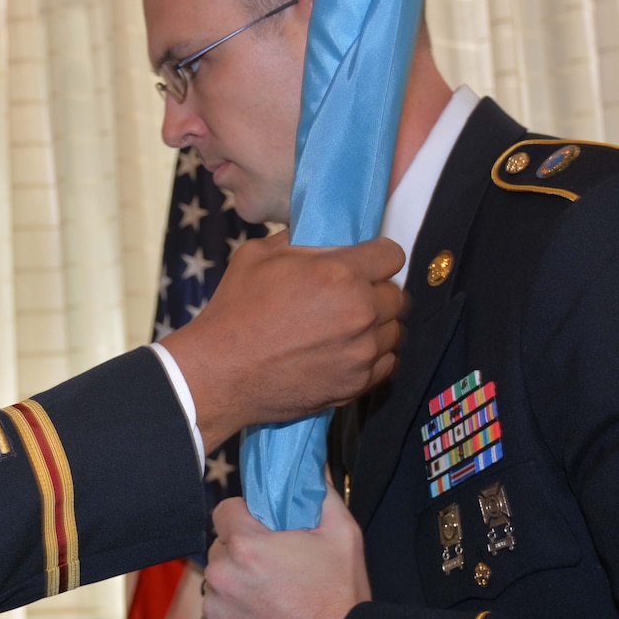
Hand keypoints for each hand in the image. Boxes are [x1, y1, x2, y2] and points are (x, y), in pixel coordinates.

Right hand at [163, 231, 403, 452]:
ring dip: (376, 326)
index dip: (376, 257)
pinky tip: (346, 351)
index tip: (362, 264)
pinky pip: (387, 362)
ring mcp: (362, 352)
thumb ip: (298, 240)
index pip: (392, 255)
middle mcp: (360, 312)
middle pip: (396, 294)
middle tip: (348, 298)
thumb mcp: (257, 255)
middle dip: (376, 291)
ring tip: (346, 327)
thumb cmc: (235, 310)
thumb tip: (316, 235)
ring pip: (394, 330)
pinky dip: (372, 356)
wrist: (221, 372)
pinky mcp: (357, 383)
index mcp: (340, 274)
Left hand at [198, 479, 369, 618]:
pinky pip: (212, 618)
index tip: (261, 528)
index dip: (244, 516)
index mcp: (246, 545)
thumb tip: (310, 467)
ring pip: (216, 584)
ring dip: (234, 587)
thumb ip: (321, 494)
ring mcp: (214, 610)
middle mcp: (222, 575)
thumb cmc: (342, 598)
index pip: (224, 510)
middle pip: (220, 549)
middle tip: (272, 569)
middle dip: (241, 554)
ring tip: (269, 601)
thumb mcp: (343, 535)